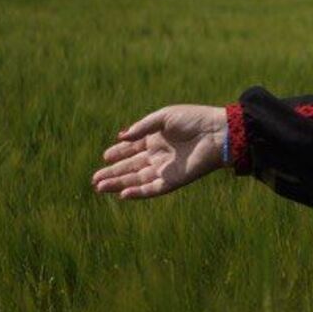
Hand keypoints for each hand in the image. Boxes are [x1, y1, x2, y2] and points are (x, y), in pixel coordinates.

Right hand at [90, 104, 227, 199]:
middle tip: (94, 179)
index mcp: (156, 139)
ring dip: (119, 184)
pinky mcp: (174, 181)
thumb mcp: (164, 117)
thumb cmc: (194, 120)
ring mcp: (165, 169)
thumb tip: (121, 137)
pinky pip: (152, 189)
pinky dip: (138, 192)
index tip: (104, 157)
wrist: (218, 132)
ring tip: (100, 187)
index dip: (117, 153)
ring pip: (137, 179)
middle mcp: (158, 155)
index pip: (132, 149)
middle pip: (131, 167)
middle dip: (112, 173)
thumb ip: (143, 127)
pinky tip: (123, 194)